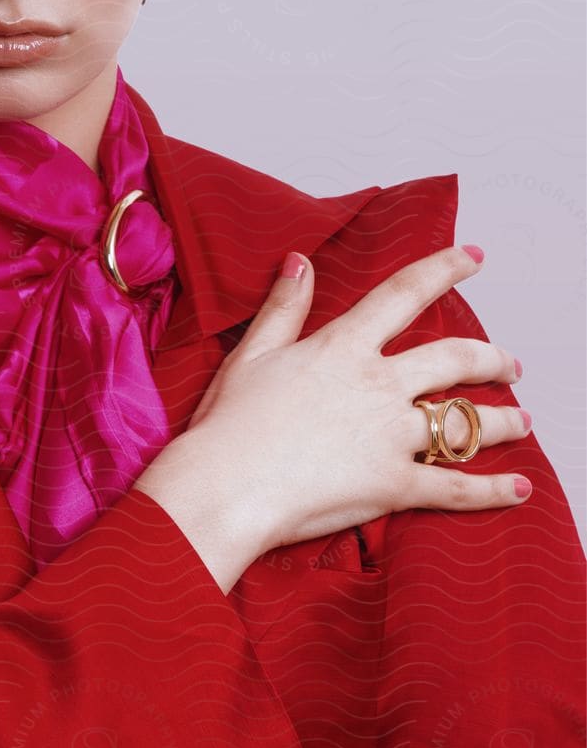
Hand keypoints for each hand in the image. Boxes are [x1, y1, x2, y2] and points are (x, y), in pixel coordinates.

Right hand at [137, 244, 528, 574]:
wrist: (225, 487)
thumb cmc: (228, 425)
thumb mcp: (251, 354)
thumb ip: (283, 308)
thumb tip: (299, 260)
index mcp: (344, 348)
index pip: (404, 294)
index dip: (443, 269)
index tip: (473, 257)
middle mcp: (379, 385)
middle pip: (454, 358)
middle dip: (491, 358)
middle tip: (510, 364)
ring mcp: (392, 436)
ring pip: (466, 422)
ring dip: (502, 421)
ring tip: (521, 420)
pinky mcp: (396, 485)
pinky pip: (457, 488)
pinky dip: (494, 491)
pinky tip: (520, 487)